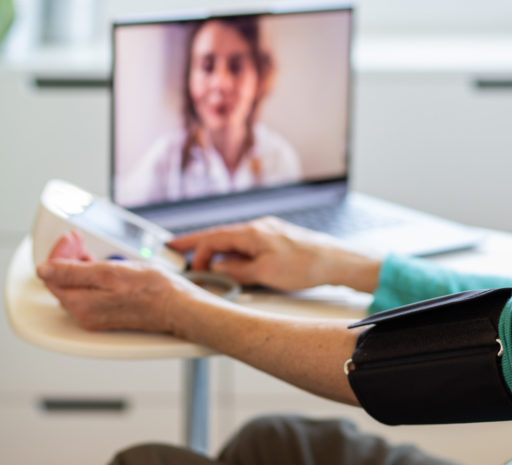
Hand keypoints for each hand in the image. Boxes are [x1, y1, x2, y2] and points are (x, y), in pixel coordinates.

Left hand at [36, 232, 204, 332]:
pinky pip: (89, 293)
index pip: (51, 275)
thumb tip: (44, 270)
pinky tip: (101, 267)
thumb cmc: (154, 292)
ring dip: (77, 265)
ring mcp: (97, 315)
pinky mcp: (109, 314)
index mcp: (81, 304)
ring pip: (75, 286)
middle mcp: (85, 313)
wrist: (179, 307)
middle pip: (61, 281)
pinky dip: (90, 277)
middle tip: (78, 240)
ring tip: (88, 251)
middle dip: (66, 257)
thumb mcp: (110, 273)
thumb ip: (72, 272)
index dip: (58, 252)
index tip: (71, 239)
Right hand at [168, 216, 381, 292]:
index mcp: (251, 232)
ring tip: (204, 266)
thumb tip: (217, 269)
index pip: (211, 237)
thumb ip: (236, 271)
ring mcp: (268, 232)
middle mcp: (258, 227)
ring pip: (234, 242)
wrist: (336, 261)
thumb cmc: (306, 265)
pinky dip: (234, 254)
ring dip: (217, 253)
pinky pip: (247, 245)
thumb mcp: (264, 274)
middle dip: (199, 248)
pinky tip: (233, 264)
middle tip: (181, 257)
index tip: (175, 255)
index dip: (191, 247)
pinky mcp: (277, 240)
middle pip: (220, 237)